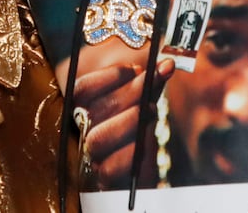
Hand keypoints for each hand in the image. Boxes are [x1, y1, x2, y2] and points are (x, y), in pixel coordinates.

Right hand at [71, 57, 174, 188]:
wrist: (139, 180)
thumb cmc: (137, 138)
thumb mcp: (142, 108)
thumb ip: (149, 88)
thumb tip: (167, 64)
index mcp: (83, 113)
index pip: (81, 90)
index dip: (107, 76)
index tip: (136, 68)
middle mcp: (80, 135)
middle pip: (93, 111)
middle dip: (128, 91)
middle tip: (152, 81)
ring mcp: (89, 160)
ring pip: (97, 138)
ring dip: (128, 120)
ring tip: (151, 111)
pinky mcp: (102, 184)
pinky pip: (109, 168)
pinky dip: (130, 151)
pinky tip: (145, 141)